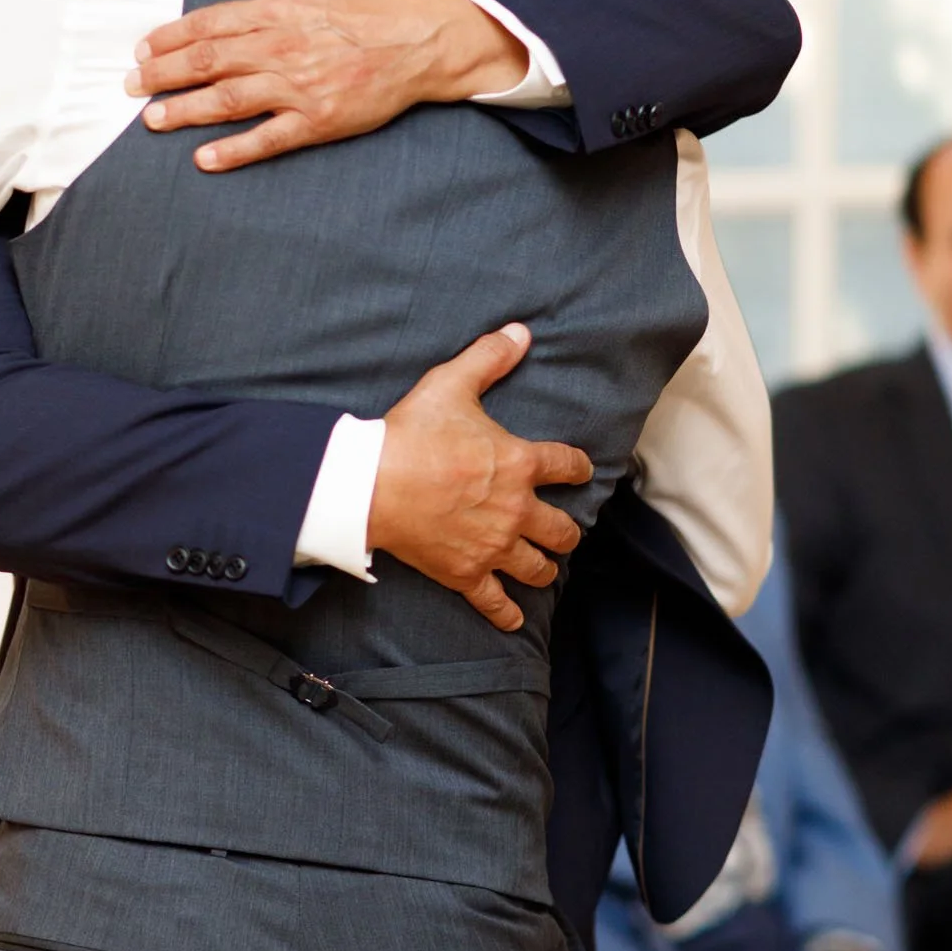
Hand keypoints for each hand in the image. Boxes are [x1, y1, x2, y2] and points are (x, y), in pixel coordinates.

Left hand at [126, 0, 529, 172]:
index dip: (170, 38)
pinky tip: (204, 159)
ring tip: (152, 120)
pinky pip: (267, 138)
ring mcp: (297, 88)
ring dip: (185, 111)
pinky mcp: (316, 120)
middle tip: (130, 86)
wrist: (419, 40)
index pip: (208, 24)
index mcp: (275, 10)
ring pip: (228, 101)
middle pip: (207, 62)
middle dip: (163, 75)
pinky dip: (234, 151)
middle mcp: (279, 49)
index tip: (142, 49)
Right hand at [366, 322, 591, 633]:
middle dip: (566, 530)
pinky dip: (508, 613)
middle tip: (562, 529)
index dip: (578, 468)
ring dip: (545, 567)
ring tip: (543, 565)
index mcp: (519, 463)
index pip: (568, 466)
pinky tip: (515, 618)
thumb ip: (489, 357)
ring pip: (538, 568)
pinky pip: (496, 603)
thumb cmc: (412, 433)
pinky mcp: (465, 574)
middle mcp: (516, 510)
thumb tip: (521, 331)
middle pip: (562, 530)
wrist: (372, 485)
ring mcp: (493, 547)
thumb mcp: (451, 384)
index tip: (580, 471)